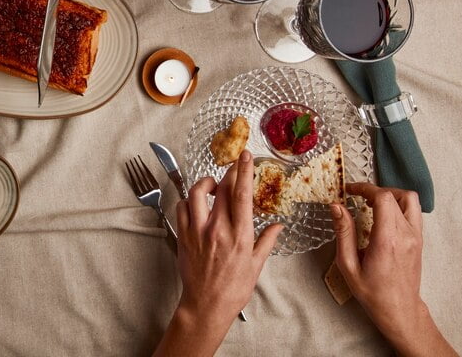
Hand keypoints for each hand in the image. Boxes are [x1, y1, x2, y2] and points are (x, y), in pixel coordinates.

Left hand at [154, 152, 281, 356]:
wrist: (207, 305)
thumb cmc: (233, 289)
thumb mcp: (257, 265)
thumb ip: (267, 241)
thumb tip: (279, 225)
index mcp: (240, 235)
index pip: (242, 195)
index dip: (243, 171)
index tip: (245, 156)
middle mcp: (218, 229)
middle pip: (220, 189)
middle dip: (227, 174)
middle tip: (232, 170)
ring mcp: (197, 231)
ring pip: (196, 193)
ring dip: (205, 183)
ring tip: (212, 185)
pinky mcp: (183, 235)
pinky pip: (181, 207)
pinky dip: (188, 200)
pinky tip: (196, 204)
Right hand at [332, 183, 456, 356]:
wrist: (399, 310)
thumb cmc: (372, 292)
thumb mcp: (348, 264)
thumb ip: (343, 232)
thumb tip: (336, 206)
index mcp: (387, 240)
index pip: (383, 198)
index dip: (365, 188)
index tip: (349, 190)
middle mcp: (406, 235)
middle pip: (396, 195)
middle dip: (375, 190)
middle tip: (358, 197)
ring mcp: (416, 237)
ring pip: (410, 200)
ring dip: (390, 195)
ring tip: (372, 204)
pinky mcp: (419, 240)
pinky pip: (413, 212)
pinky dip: (398, 205)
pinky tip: (383, 216)